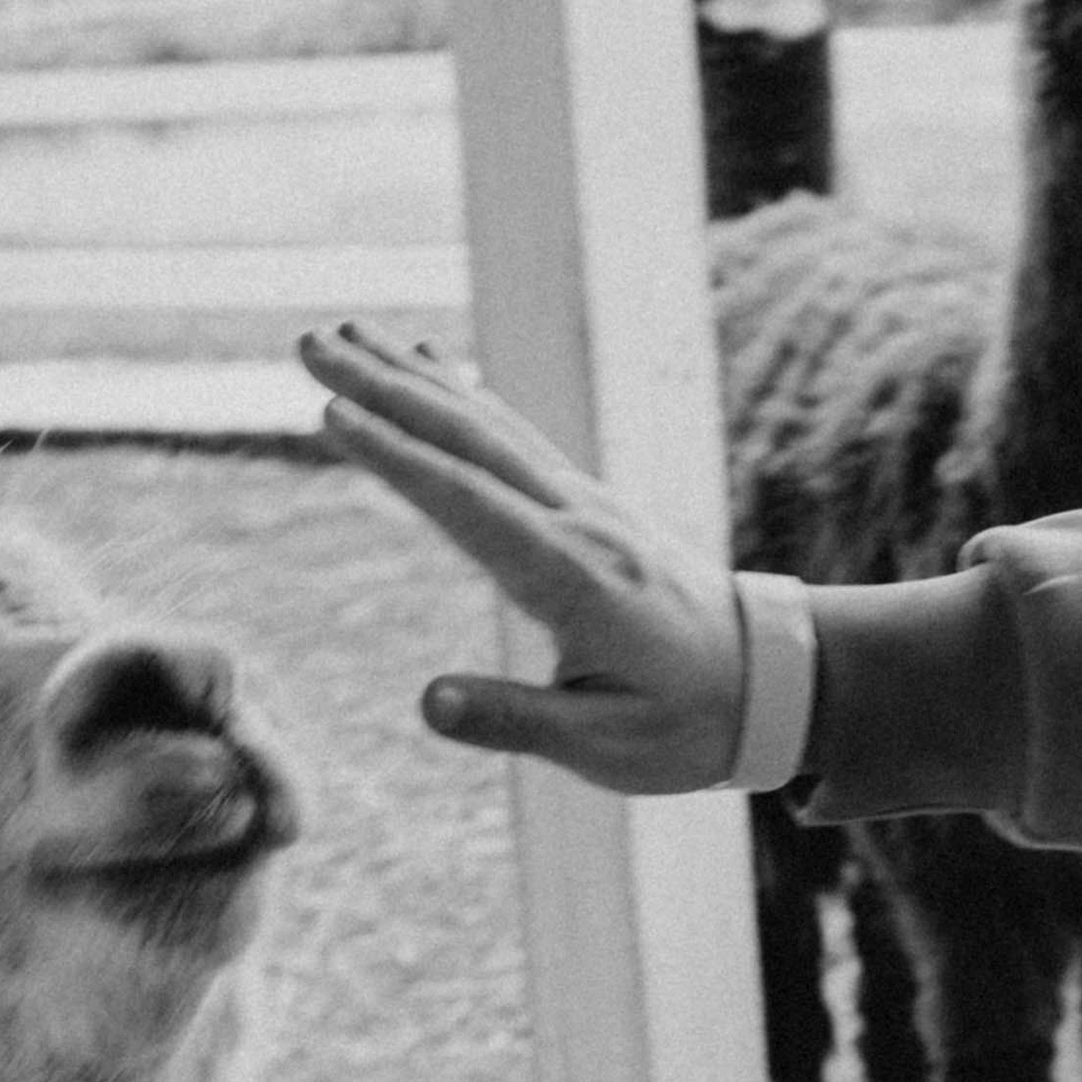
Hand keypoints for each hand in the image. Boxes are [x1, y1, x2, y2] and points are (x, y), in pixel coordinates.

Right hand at [299, 320, 743, 790]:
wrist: (774, 682)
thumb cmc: (688, 723)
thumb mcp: (606, 746)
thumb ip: (516, 722)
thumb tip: (428, 703)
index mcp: (572, 577)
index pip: (468, 504)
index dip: (397, 458)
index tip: (330, 412)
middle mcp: (578, 522)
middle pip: (469, 439)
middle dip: (384, 388)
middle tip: (307, 342)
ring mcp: (587, 504)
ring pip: (488, 423)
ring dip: (412, 376)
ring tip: (345, 335)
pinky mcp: (589, 504)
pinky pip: (514, 435)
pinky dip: (463, 395)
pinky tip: (429, 366)